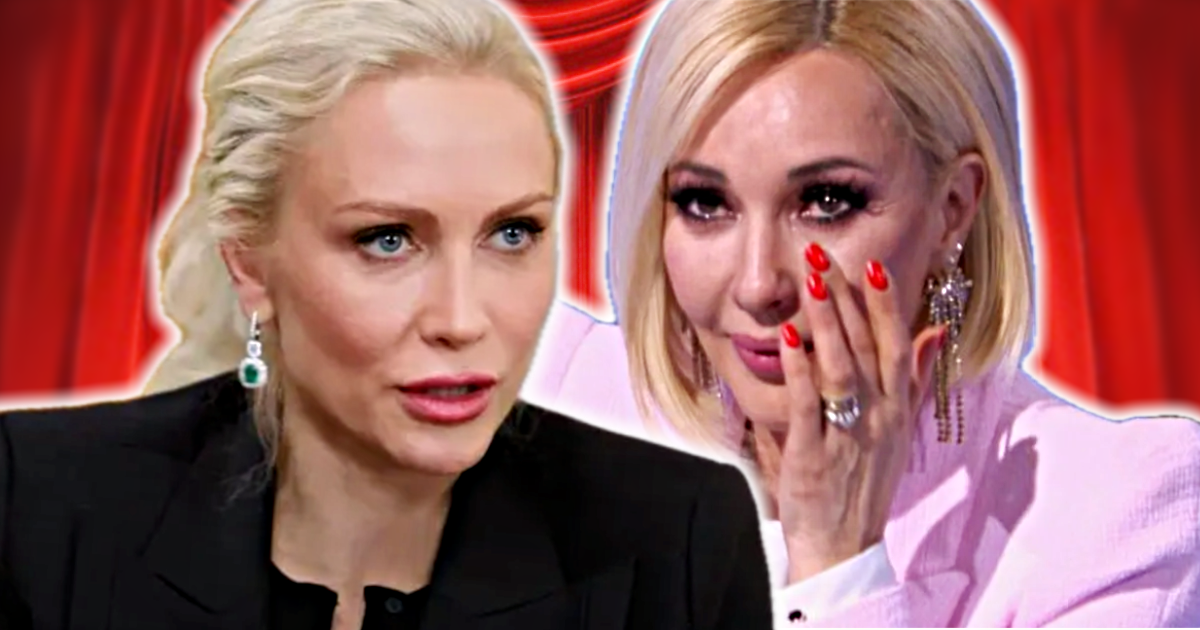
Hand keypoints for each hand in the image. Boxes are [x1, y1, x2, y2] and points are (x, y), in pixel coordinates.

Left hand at [775, 245, 943, 582]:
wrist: (843, 546)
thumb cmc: (866, 483)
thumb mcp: (900, 430)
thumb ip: (914, 379)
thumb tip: (935, 331)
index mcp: (898, 409)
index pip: (898, 346)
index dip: (887, 306)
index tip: (875, 267)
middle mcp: (879, 417)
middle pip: (867, 347)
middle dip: (847, 299)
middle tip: (825, 256)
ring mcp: (848, 435)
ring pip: (840, 367)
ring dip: (825, 321)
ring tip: (812, 281)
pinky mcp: (814, 454)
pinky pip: (807, 404)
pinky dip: (799, 368)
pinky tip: (787, 337)